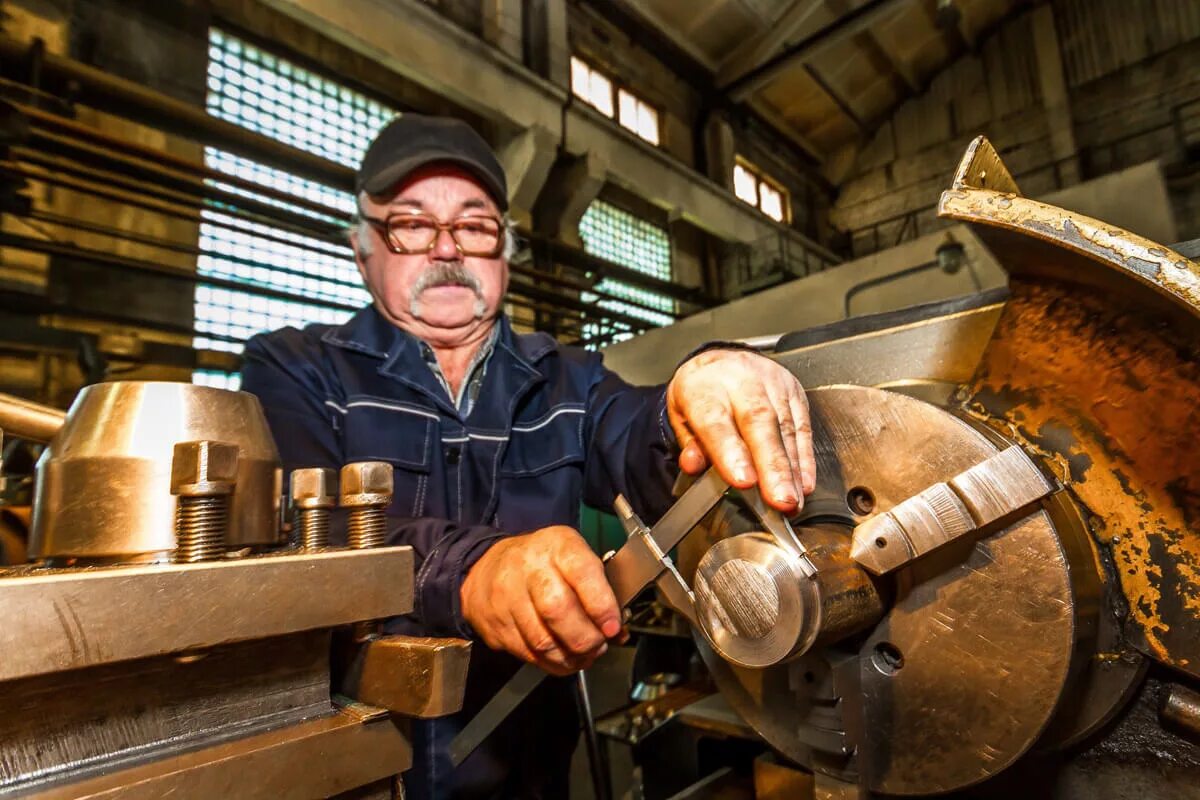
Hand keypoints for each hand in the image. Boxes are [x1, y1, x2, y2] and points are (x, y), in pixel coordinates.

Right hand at [461, 526, 621, 675]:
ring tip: (584, 654)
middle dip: (586, 638)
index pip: (581, 572)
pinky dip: (553, 663)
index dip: (601, 605)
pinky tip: (564, 657)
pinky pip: (529, 654)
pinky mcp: (496, 625)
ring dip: (571, 657)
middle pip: (558, 610)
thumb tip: (618, 630)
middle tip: (599, 644)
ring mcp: (507, 596)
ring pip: (543, 641)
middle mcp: (529, 567)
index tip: (613, 627)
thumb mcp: (573, 557)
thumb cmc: (542, 564)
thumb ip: (599, 589)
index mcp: (557, 545)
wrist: (489, 568)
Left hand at [667, 348, 814, 513]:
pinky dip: (804, 459)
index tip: (744, 482)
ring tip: (792, 501)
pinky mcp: (794, 392)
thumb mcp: (681, 415)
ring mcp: (771, 384)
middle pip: (760, 422)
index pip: (717, 421)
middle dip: (772, 465)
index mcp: (706, 388)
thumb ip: (690, 443)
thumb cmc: (702, 393)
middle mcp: (741, 381)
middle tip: (780, 499)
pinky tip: (803, 483)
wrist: (721, 361)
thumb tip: (694, 466)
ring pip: (785, 426)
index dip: (731, 452)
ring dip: (791, 469)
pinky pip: (802, 427)